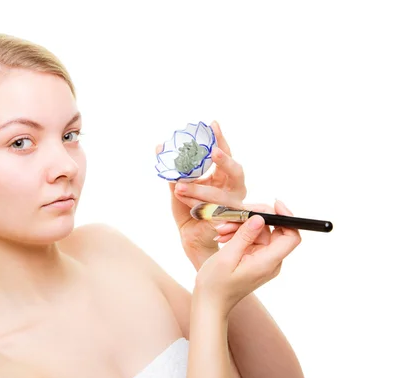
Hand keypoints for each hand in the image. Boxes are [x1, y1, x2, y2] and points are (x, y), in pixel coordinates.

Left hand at [156, 121, 246, 267]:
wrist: (191, 236)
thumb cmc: (188, 208)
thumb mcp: (179, 186)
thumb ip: (173, 169)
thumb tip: (159, 147)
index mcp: (225, 176)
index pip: (225, 154)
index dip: (220, 139)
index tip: (212, 123)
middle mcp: (233, 189)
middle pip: (236, 171)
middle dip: (224, 161)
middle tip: (212, 151)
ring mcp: (233, 206)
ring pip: (221, 195)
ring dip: (199, 189)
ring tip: (179, 185)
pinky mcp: (226, 222)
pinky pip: (211, 211)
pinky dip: (194, 205)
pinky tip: (181, 199)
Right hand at [194, 200, 301, 316]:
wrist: (210, 303)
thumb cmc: (216, 285)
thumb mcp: (227, 257)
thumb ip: (245, 236)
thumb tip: (261, 218)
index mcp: (268, 263)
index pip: (292, 237)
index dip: (287, 218)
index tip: (273, 204)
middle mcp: (270, 261)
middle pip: (273, 230)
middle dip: (252, 219)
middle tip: (229, 219)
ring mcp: (263, 260)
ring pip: (260, 232)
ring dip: (240, 226)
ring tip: (220, 231)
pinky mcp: (254, 259)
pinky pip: (251, 239)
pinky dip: (238, 234)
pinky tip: (222, 236)